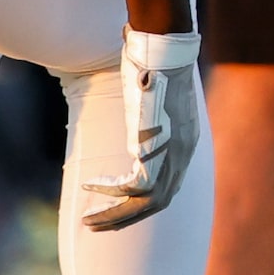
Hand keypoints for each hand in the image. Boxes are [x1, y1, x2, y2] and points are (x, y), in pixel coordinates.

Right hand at [82, 28, 200, 231]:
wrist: (165, 48)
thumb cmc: (156, 58)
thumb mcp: (153, 89)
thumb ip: (145, 104)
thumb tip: (133, 87)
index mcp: (185, 141)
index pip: (168, 185)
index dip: (144, 202)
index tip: (120, 207)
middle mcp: (183, 152)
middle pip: (158, 202)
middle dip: (126, 218)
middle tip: (96, 226)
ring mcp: (173, 153)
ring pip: (146, 202)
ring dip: (115, 215)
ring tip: (88, 220)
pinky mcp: (158, 150)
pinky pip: (134, 186)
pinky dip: (110, 190)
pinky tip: (90, 184)